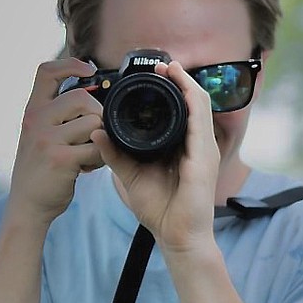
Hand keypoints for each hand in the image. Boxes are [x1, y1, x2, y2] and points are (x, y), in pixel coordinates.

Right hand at [8, 57, 104, 223]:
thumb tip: (92, 93)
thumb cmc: (41, 168)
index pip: (46, 72)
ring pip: (93, 124)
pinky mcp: (60, 159)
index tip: (90, 70)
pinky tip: (88, 167)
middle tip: (94, 135)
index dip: (70, 64)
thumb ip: (58, 115)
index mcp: (32, 110)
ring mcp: (46, 139)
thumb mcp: (40, 134)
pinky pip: (97, 149)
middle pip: (82, 98)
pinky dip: (100, 159)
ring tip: (89, 155)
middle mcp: (36, 120)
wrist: (27, 204)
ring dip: (101, 141)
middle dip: (98, 115)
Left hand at [92, 61, 220, 251]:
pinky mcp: (205, 156)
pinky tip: (182, 86)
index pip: (182, 112)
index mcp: (183, 149)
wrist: (177, 236)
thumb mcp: (130, 177)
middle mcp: (198, 146)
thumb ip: (116, 155)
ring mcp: (204, 150)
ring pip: (200, 105)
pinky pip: (200, 120)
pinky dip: (192, 100)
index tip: (154, 75)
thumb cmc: (161, 211)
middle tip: (161, 65)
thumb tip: (97, 134)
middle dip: (179, 80)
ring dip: (186, 83)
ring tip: (170, 68)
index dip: (171, 90)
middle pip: (194, 103)